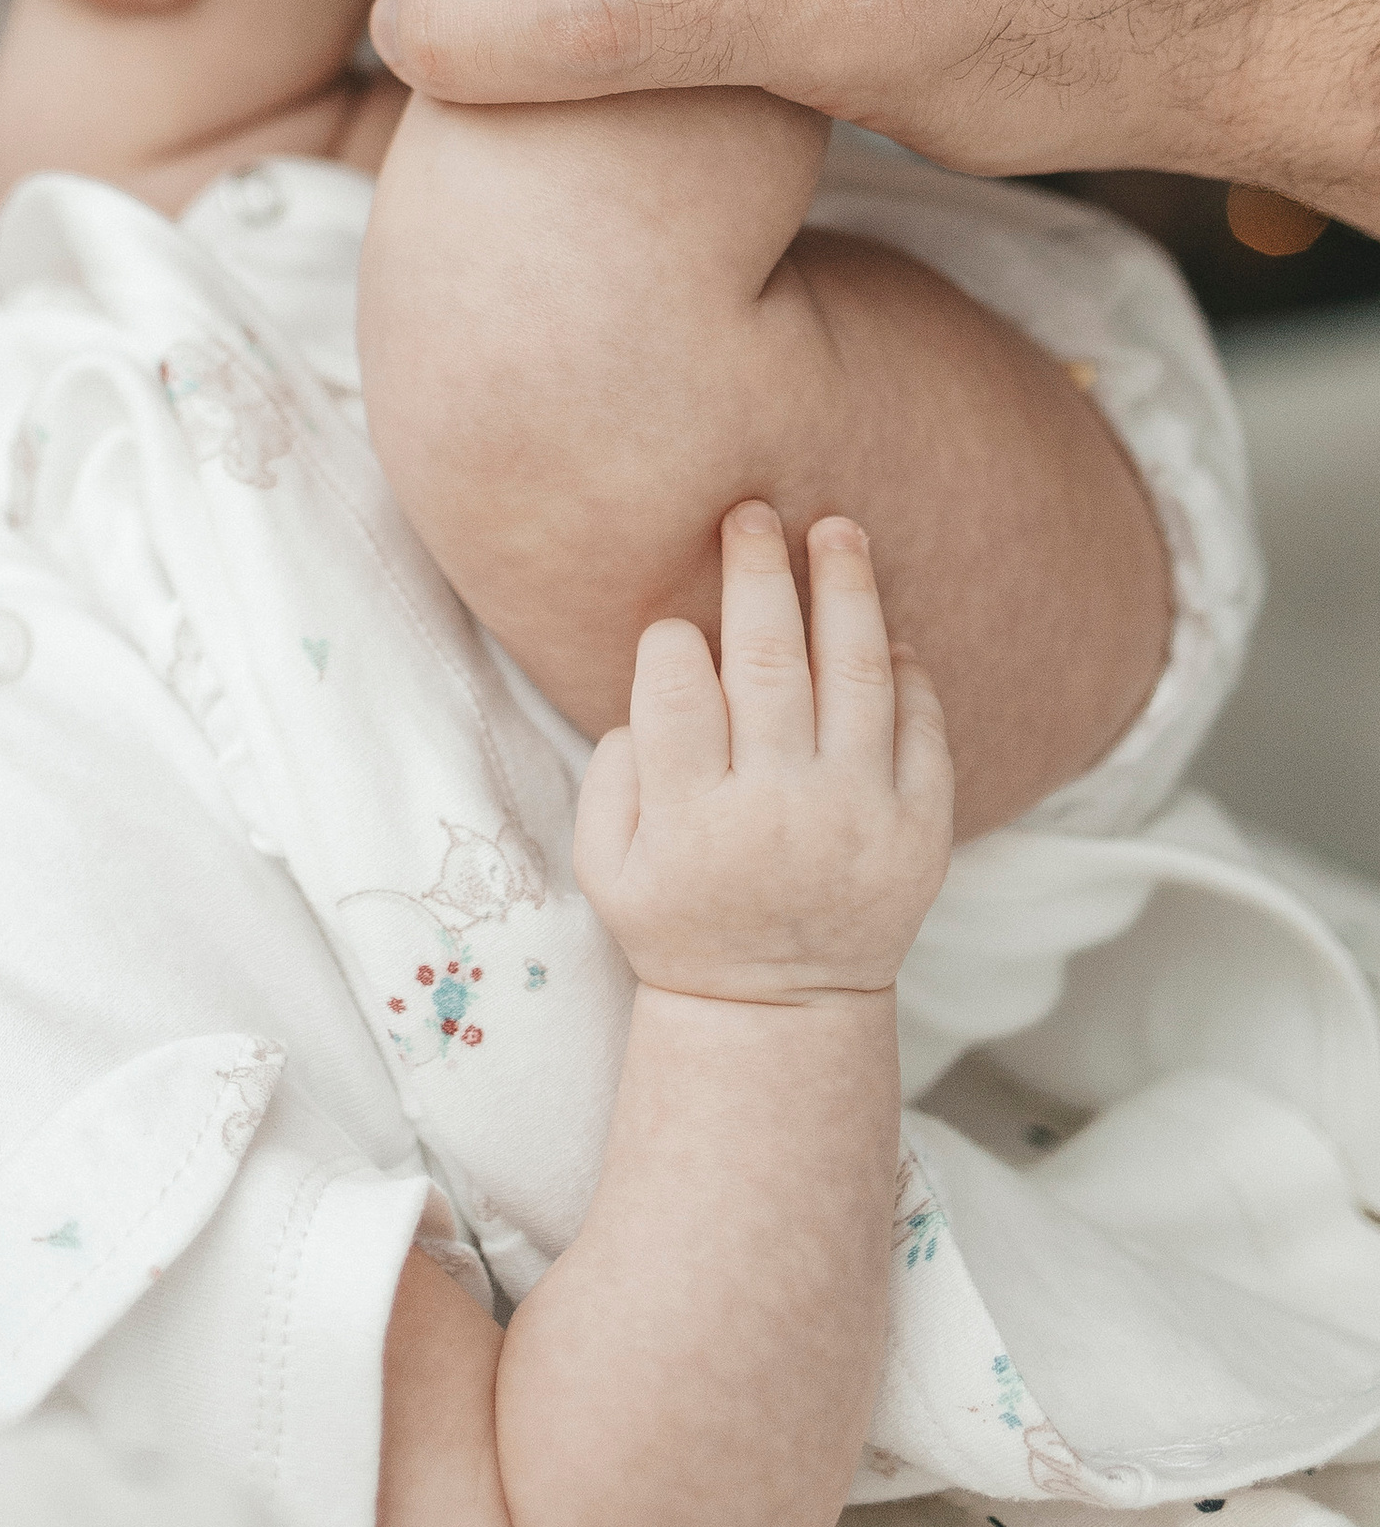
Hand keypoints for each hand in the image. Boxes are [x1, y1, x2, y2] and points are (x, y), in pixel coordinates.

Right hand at [574, 505, 952, 1004]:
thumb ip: (612, 774)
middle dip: (757, 570)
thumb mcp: (604, 869)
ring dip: (846, 588)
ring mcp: (860, 818)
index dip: (671, 640)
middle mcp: (779, 811)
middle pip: (768, 659)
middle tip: (752, 512)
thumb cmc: (680, 924)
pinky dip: (908, 672)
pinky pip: (922, 728)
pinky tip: (885, 633)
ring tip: (836, 529)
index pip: (677, 686)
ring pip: (858, 674)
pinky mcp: (921, 832)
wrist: (781, 1015)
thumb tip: (655, 690)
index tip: (674, 629)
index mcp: (692, 819)